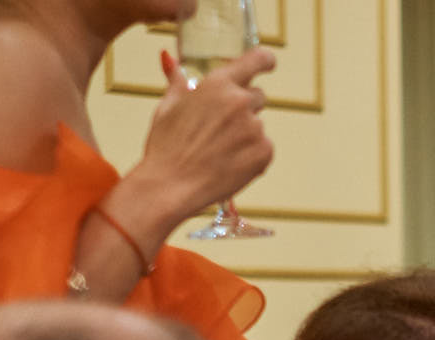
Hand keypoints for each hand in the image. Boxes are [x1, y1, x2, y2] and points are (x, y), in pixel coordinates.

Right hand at [131, 46, 275, 221]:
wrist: (171, 186)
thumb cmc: (166, 146)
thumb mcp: (168, 106)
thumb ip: (178, 80)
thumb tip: (170, 59)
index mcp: (218, 84)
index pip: (257, 60)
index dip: (264, 60)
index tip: (268, 63)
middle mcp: (240, 102)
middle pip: (258, 96)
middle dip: (244, 107)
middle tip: (220, 127)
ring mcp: (255, 128)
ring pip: (257, 126)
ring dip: (245, 135)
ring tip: (217, 151)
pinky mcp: (265, 153)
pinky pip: (264, 148)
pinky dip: (252, 155)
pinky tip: (228, 163)